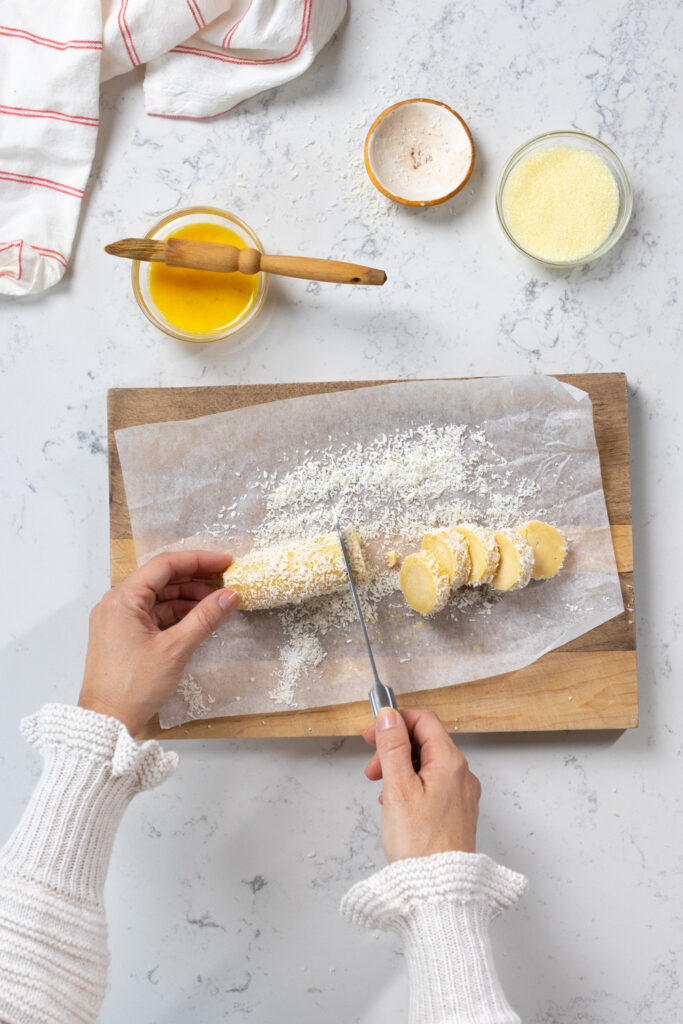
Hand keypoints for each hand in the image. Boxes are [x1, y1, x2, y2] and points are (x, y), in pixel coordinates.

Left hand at [78, 551, 238, 735]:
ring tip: (216, 601)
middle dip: (195, 578)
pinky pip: (151, 613)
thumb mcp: (175, 649)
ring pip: (157, 596)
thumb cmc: (132, 688)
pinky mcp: (121, 633)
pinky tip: (196, 617)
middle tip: (225, 580)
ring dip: (187, 596)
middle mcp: (115, 603)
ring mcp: (116, 618)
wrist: (106, 721)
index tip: (225, 562)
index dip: (198, 560)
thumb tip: (230, 595)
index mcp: (122, 599)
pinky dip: (175, 613)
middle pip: (161, 578)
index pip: (165, 565)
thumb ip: (205, 617)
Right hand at [363, 708, 480, 862]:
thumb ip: (392, 747)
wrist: (440, 891)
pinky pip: (433, 785)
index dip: (395, 721)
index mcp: (450, 762)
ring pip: (427, 764)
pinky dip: (411, 786)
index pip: (424, 720)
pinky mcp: (458, 812)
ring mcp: (462, 794)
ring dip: (400, 769)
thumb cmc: (420, 845)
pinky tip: (397, 805)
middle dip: (394, 749)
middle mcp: (462, 775)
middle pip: (425, 742)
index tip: (372, 734)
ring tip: (382, 791)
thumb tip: (389, 717)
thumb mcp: (398, 788)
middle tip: (373, 769)